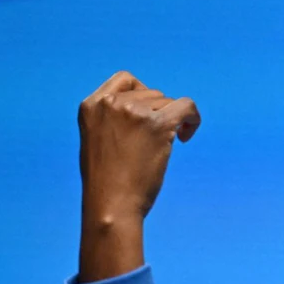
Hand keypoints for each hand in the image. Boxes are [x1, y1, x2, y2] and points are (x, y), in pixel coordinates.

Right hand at [76, 72, 200, 281]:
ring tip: (168, 143)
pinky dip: (193, 117)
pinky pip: (187, 106)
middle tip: (156, 139)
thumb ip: (113, 118)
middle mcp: (111, 103)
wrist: (110, 204)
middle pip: (150, 92)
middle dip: (158, 112)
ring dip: (173, 120)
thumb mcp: (97, 140)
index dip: (142, 93)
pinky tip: (187, 135)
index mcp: (91, 105)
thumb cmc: (106, 181)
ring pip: (168, 102)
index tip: (148, 113)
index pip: (124, 80)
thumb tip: (146, 106)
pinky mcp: (157, 124)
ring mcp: (134, 112)